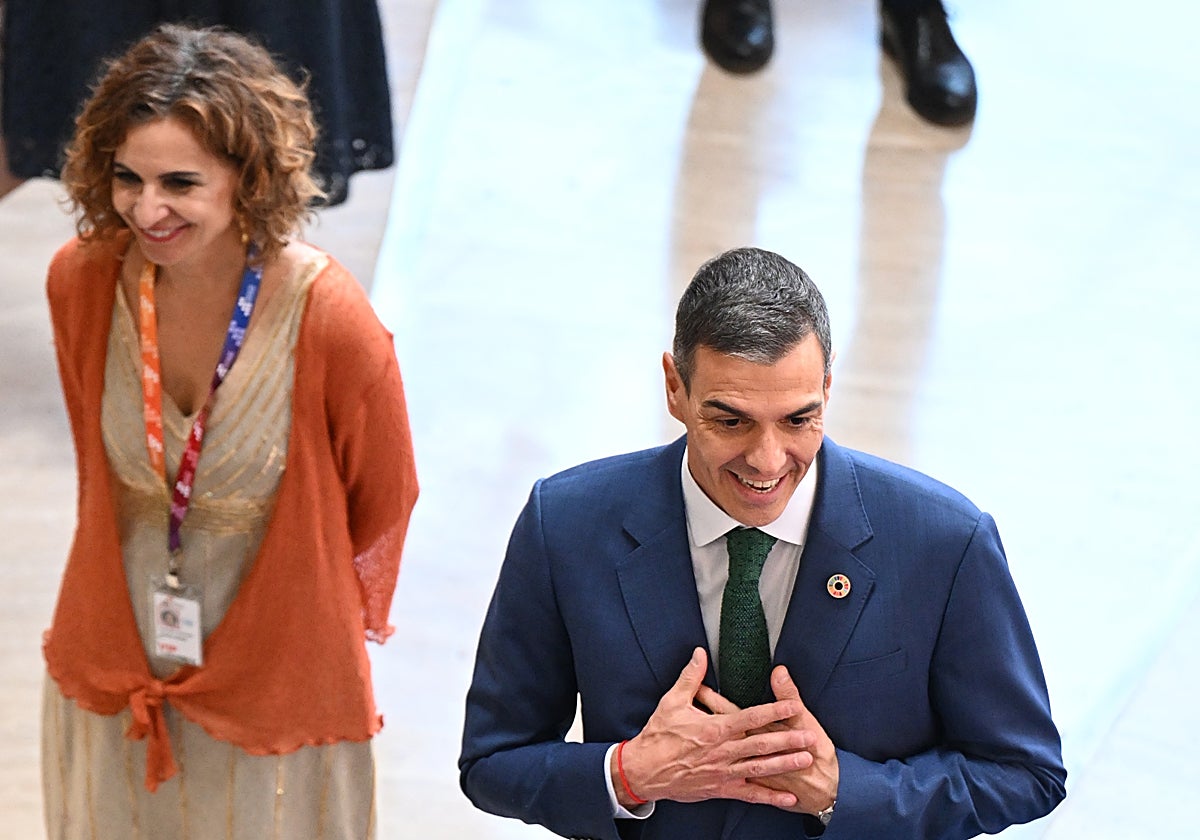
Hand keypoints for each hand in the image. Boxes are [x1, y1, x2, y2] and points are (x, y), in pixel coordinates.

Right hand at [614, 648, 817, 808]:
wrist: (644, 771)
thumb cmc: (658, 736)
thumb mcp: (672, 701)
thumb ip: (690, 678)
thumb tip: (699, 654)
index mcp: (714, 728)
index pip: (750, 717)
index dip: (774, 711)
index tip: (792, 706)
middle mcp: (722, 751)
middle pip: (762, 744)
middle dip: (788, 740)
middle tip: (810, 738)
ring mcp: (723, 772)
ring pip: (760, 769)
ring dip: (784, 765)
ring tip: (805, 761)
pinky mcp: (720, 789)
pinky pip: (749, 794)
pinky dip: (769, 796)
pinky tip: (787, 798)